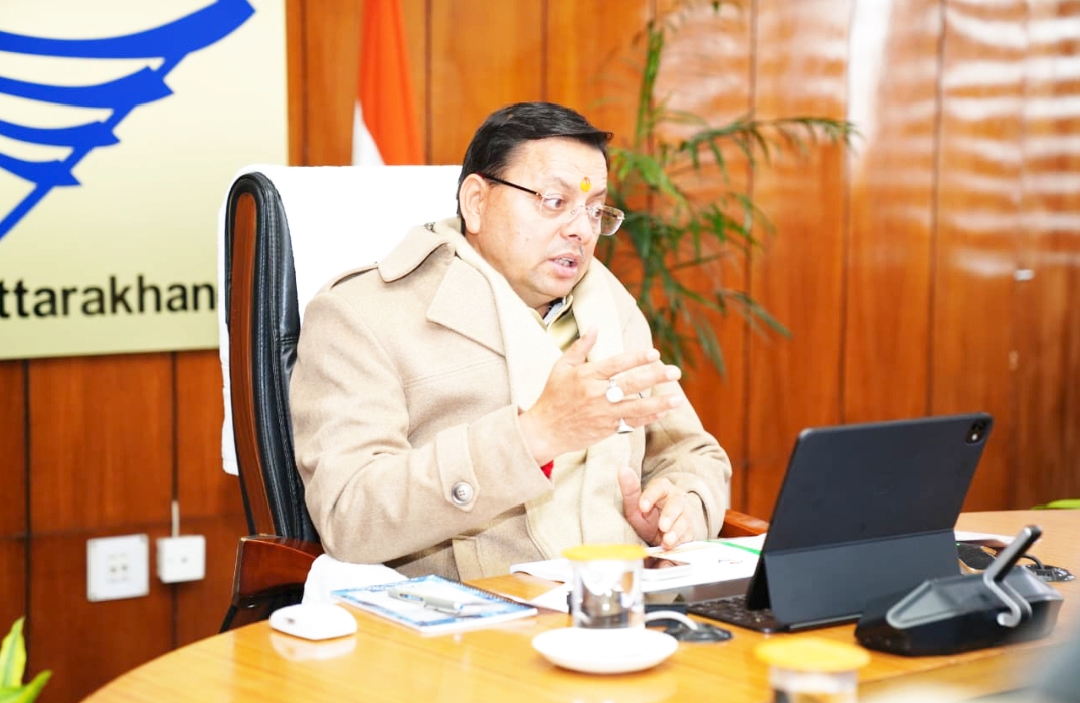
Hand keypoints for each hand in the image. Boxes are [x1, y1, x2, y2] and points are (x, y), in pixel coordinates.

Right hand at [517, 328, 684, 464]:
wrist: (545, 431)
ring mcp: (603, 413)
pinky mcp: (606, 429)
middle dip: (655, 377)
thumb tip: (595, 326)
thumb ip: (580, 347)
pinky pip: (631, 423)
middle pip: (630, 385)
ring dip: (658, 403)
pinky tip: (662, 412)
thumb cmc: (552, 396)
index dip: (636, 358)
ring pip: (635, 408)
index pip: (616, 364)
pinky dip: (647, 418)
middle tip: (675, 372)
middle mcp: (596, 394)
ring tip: (678, 398)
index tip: (655, 354)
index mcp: (586, 376)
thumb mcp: (561, 367)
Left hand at [617, 466, 694, 548]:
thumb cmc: (646, 514)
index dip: (651, 496)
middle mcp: (676, 498)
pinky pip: (687, 534)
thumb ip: (630, 489)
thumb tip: (623, 469)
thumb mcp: (634, 505)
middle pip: (677, 502)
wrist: (658, 532)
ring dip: (676, 530)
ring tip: (667, 540)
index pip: (659, 487)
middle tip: (662, 526)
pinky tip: (670, 545)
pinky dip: (679, 540)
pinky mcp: (689, 529)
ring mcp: (685, 513)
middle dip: (670, 515)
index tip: (642, 507)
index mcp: (662, 488)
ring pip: (684, 519)